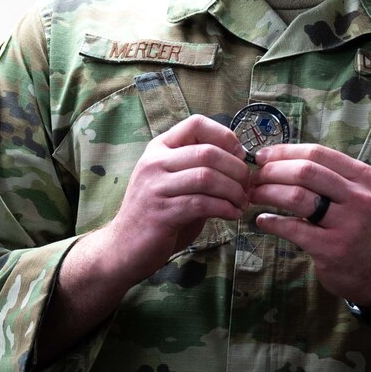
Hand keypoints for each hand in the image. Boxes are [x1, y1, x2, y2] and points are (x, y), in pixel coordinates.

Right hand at [96, 114, 249, 285]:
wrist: (123, 247)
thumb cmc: (156, 213)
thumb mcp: (175, 182)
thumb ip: (199, 169)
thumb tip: (239, 161)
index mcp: (159, 149)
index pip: (196, 124)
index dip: (225, 136)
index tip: (239, 156)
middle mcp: (154, 163)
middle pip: (207, 152)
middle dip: (236, 169)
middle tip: (247, 186)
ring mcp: (155, 187)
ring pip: (207, 177)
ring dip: (233, 190)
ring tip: (242, 202)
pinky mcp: (161, 213)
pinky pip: (202, 203)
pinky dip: (225, 209)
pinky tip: (232, 215)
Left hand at [248, 143, 370, 303]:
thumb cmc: (358, 226)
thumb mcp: (355, 194)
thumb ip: (327, 176)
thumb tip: (278, 159)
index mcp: (363, 177)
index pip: (317, 153)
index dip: (284, 152)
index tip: (262, 157)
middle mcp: (359, 197)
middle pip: (305, 171)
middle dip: (272, 171)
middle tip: (254, 178)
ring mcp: (347, 224)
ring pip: (297, 197)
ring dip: (268, 193)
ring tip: (254, 196)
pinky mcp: (332, 248)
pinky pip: (293, 228)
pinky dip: (272, 222)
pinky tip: (262, 220)